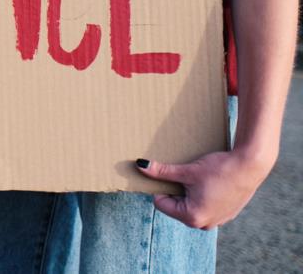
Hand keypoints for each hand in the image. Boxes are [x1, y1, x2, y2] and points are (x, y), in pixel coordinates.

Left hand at [137, 149, 273, 228]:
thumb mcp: (187, 171)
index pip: (161, 204)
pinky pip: (204, 206)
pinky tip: (209, 183)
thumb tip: (139, 166)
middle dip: (176, 190)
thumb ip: (161, 172)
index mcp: (192, 217)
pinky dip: (202, 195)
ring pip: (190, 206)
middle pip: (175, 206)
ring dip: (189, 192)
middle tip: (185, 176)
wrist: (251, 166)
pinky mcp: (225, 214)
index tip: (168, 175)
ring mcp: (217, 221)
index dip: (161, 187)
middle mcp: (204, 224)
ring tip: (199, 179)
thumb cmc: (219, 169)